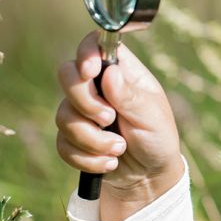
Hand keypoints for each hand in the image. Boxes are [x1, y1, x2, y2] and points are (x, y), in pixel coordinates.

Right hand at [56, 31, 183, 220]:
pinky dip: (87, 157)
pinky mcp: (71, 137)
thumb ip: (130, 96)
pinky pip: (62, 143)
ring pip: (64, 114)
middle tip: (110, 119)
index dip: (86, 53)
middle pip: (68, 75)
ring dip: (92, 138)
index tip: (89, 72)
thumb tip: (109, 73)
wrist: (148, 175)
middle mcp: (98, 87)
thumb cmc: (157, 136)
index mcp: (121, 72)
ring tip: (120, 148)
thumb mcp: (152, 115)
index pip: (95, 45)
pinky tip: (110, 163)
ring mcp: (82, 111)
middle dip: (85, 102)